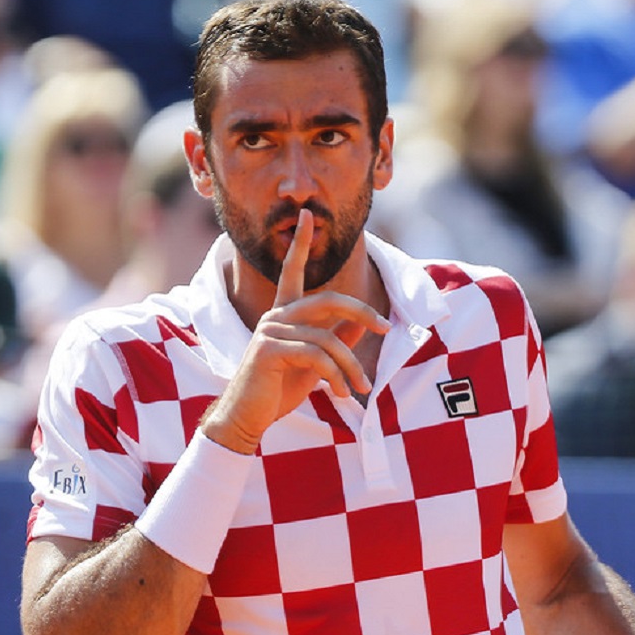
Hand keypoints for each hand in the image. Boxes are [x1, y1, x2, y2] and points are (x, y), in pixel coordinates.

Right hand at [202, 209, 389, 452]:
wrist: (249, 418)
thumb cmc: (280, 389)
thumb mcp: (316, 363)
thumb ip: (338, 339)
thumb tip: (362, 322)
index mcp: (284, 314)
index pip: (292, 271)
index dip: (301, 243)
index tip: (308, 215)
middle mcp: (275, 315)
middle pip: (328, 300)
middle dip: (361, 310)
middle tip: (384, 326)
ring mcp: (269, 330)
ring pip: (328, 338)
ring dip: (351, 365)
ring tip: (361, 387)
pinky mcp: (267, 349)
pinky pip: (317, 356)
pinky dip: (336, 375)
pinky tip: (341, 392)